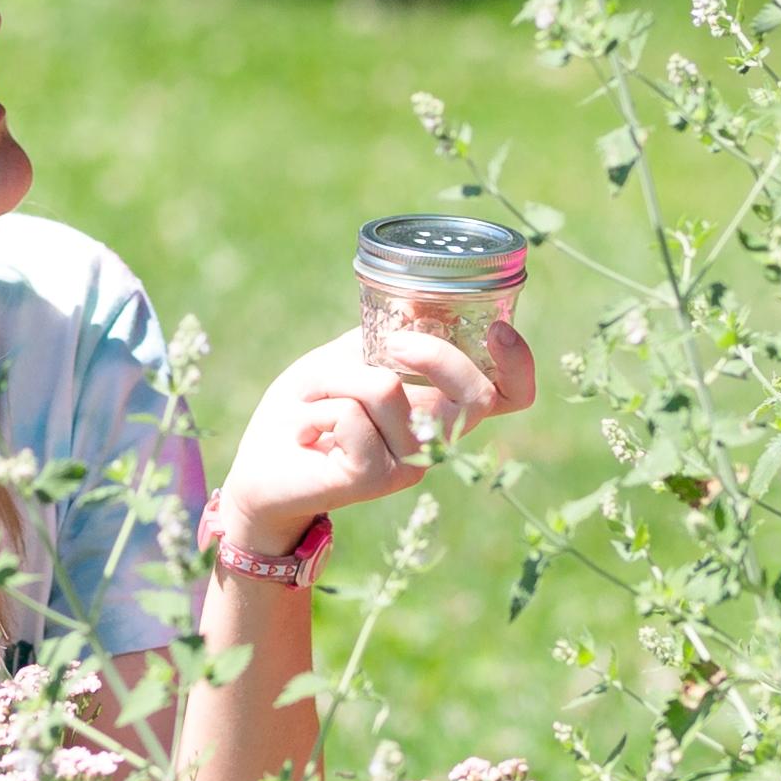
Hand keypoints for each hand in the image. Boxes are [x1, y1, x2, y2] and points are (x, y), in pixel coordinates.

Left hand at [218, 312, 540, 565]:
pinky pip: (352, 414)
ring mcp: (409, 462)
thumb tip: (421, 301)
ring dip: (336, 377)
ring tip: (315, 400)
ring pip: (388, 389)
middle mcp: (436, 438)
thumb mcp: (348, 357)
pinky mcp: (374, 479)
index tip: (498, 331)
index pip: (509, 395)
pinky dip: (317, 407)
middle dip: (436, 354)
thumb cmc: (308, 407)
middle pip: (477, 396)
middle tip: (392, 344)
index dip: (519, 364)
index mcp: (440, 407)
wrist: (262, 465)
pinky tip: (306, 431)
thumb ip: (386, 335)